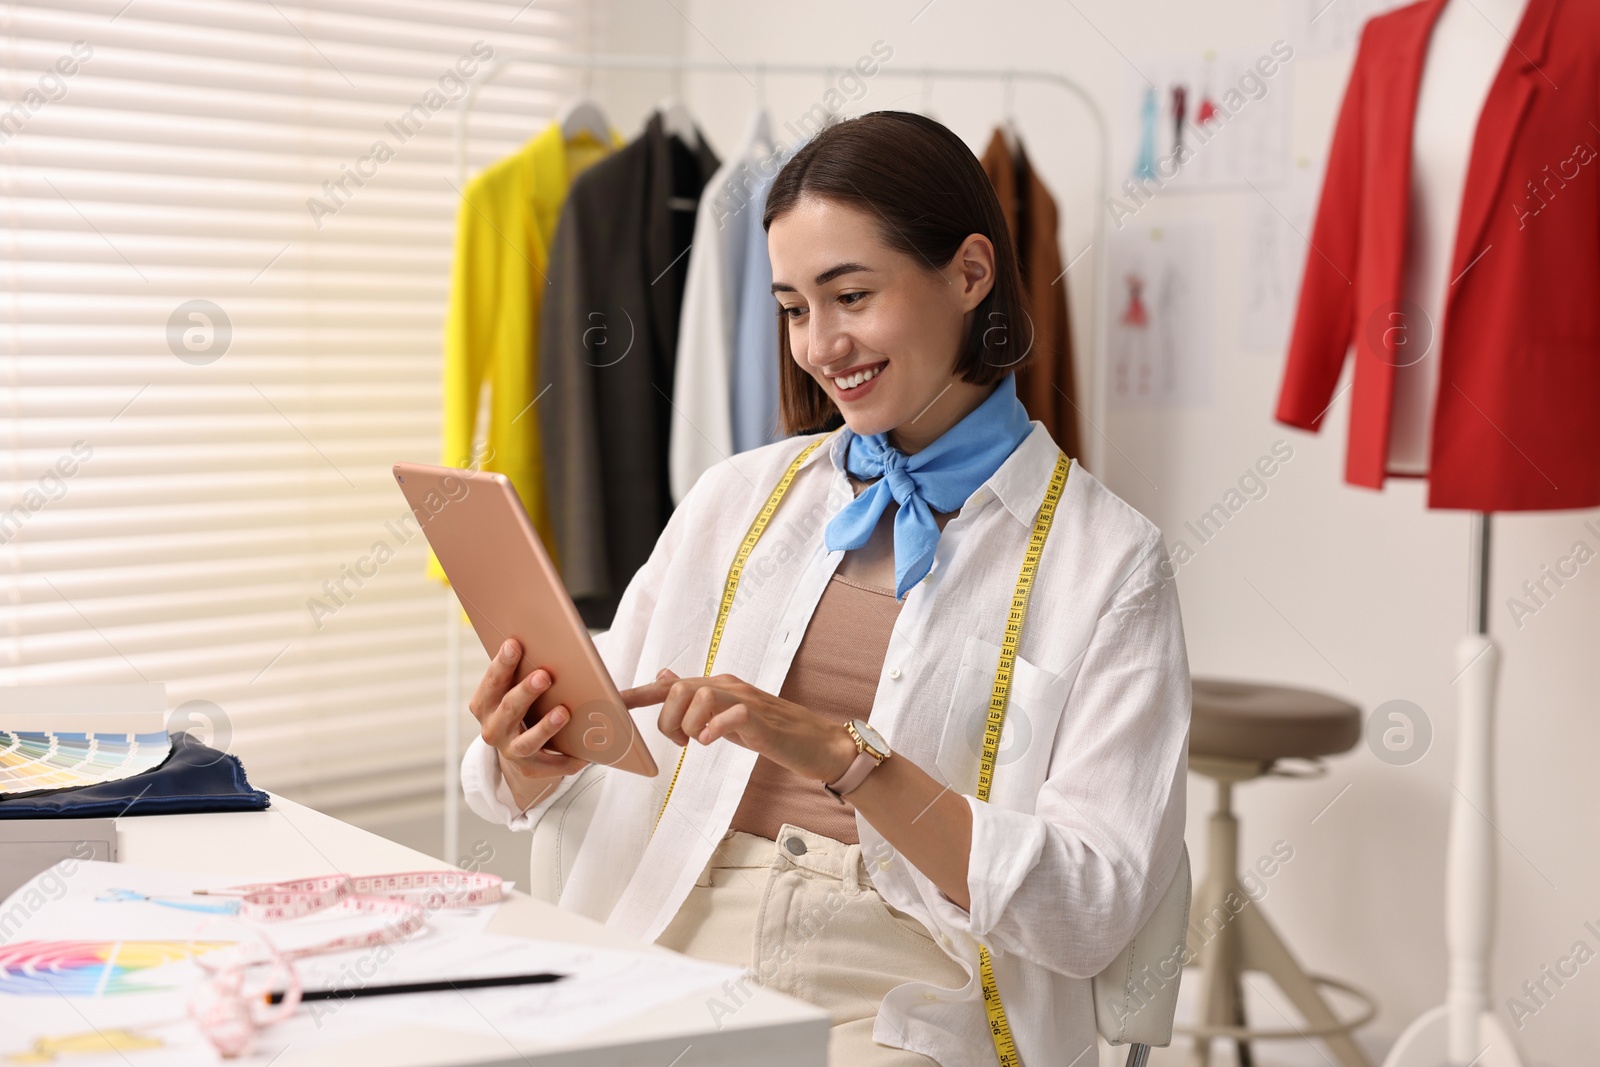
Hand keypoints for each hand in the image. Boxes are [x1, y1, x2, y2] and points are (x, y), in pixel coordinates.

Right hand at [469, 639, 586, 805]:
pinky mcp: (531, 768)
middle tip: (544, 675)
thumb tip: (560, 639)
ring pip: (527, 741)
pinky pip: (552, 766)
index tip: (514, 643)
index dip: (501, 664)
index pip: (492, 682)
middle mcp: (493, 728)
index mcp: (485, 703)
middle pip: (508, 710)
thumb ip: (533, 666)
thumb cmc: (524, 703)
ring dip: (545, 728)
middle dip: (525, 692)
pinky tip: (586, 753)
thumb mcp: (520, 685)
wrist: (518, 746)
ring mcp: (511, 751)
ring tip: (563, 713)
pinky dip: (568, 760)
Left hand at [619, 669, 857, 782]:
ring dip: (690, 726)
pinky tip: (713, 743)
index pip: (670, 685)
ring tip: (701, 743)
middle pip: (679, 688)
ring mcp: (746, 700)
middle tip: (682, 743)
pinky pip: (730, 715)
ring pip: (699, 696)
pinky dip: (715, 730)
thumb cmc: (771, 731)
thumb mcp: (726, 715)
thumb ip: (696, 699)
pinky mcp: (762, 719)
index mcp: (717, 686)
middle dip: (668, 720)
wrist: (816, 743)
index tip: (612, 702)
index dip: (639, 694)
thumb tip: (663, 677)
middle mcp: (728, 686)